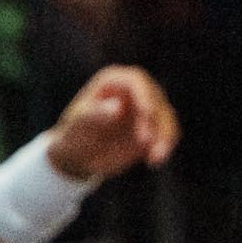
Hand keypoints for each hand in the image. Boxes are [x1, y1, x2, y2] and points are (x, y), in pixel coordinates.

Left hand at [42, 64, 180, 182]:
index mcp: (114, 81)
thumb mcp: (79, 125)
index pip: (136, 81)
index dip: (145, 95)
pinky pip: (167, 133)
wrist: (79, 156)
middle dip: (154, 120)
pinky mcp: (154, 128)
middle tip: (144, 142)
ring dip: (165, 136)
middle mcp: (135, 90)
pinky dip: (165, 145)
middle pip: (155, 99)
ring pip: (165, 117)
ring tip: (156, 158)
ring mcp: (147, 108)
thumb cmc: (74, 134)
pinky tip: (155, 161)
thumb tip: (118, 107)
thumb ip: (96, 115)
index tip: (147, 113)